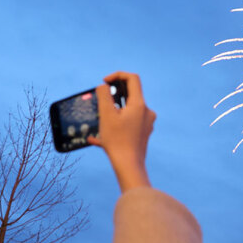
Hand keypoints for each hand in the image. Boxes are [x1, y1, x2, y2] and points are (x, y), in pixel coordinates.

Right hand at [87, 72, 154, 191]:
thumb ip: (104, 96)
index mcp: (140, 104)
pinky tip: (96, 138)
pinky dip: (114, 127)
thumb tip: (104, 86)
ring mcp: (146, 124)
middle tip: (101, 101)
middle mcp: (146, 112)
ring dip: (112, 112)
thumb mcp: (106, 115)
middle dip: (114, 95)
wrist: (129, 166)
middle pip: (131, 95)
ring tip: (99, 121)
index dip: (117, 75)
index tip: (104, 82)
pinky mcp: (143, 134)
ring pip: (127, 111)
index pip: (132, 79)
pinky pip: (127, 126)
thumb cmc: (117, 141)